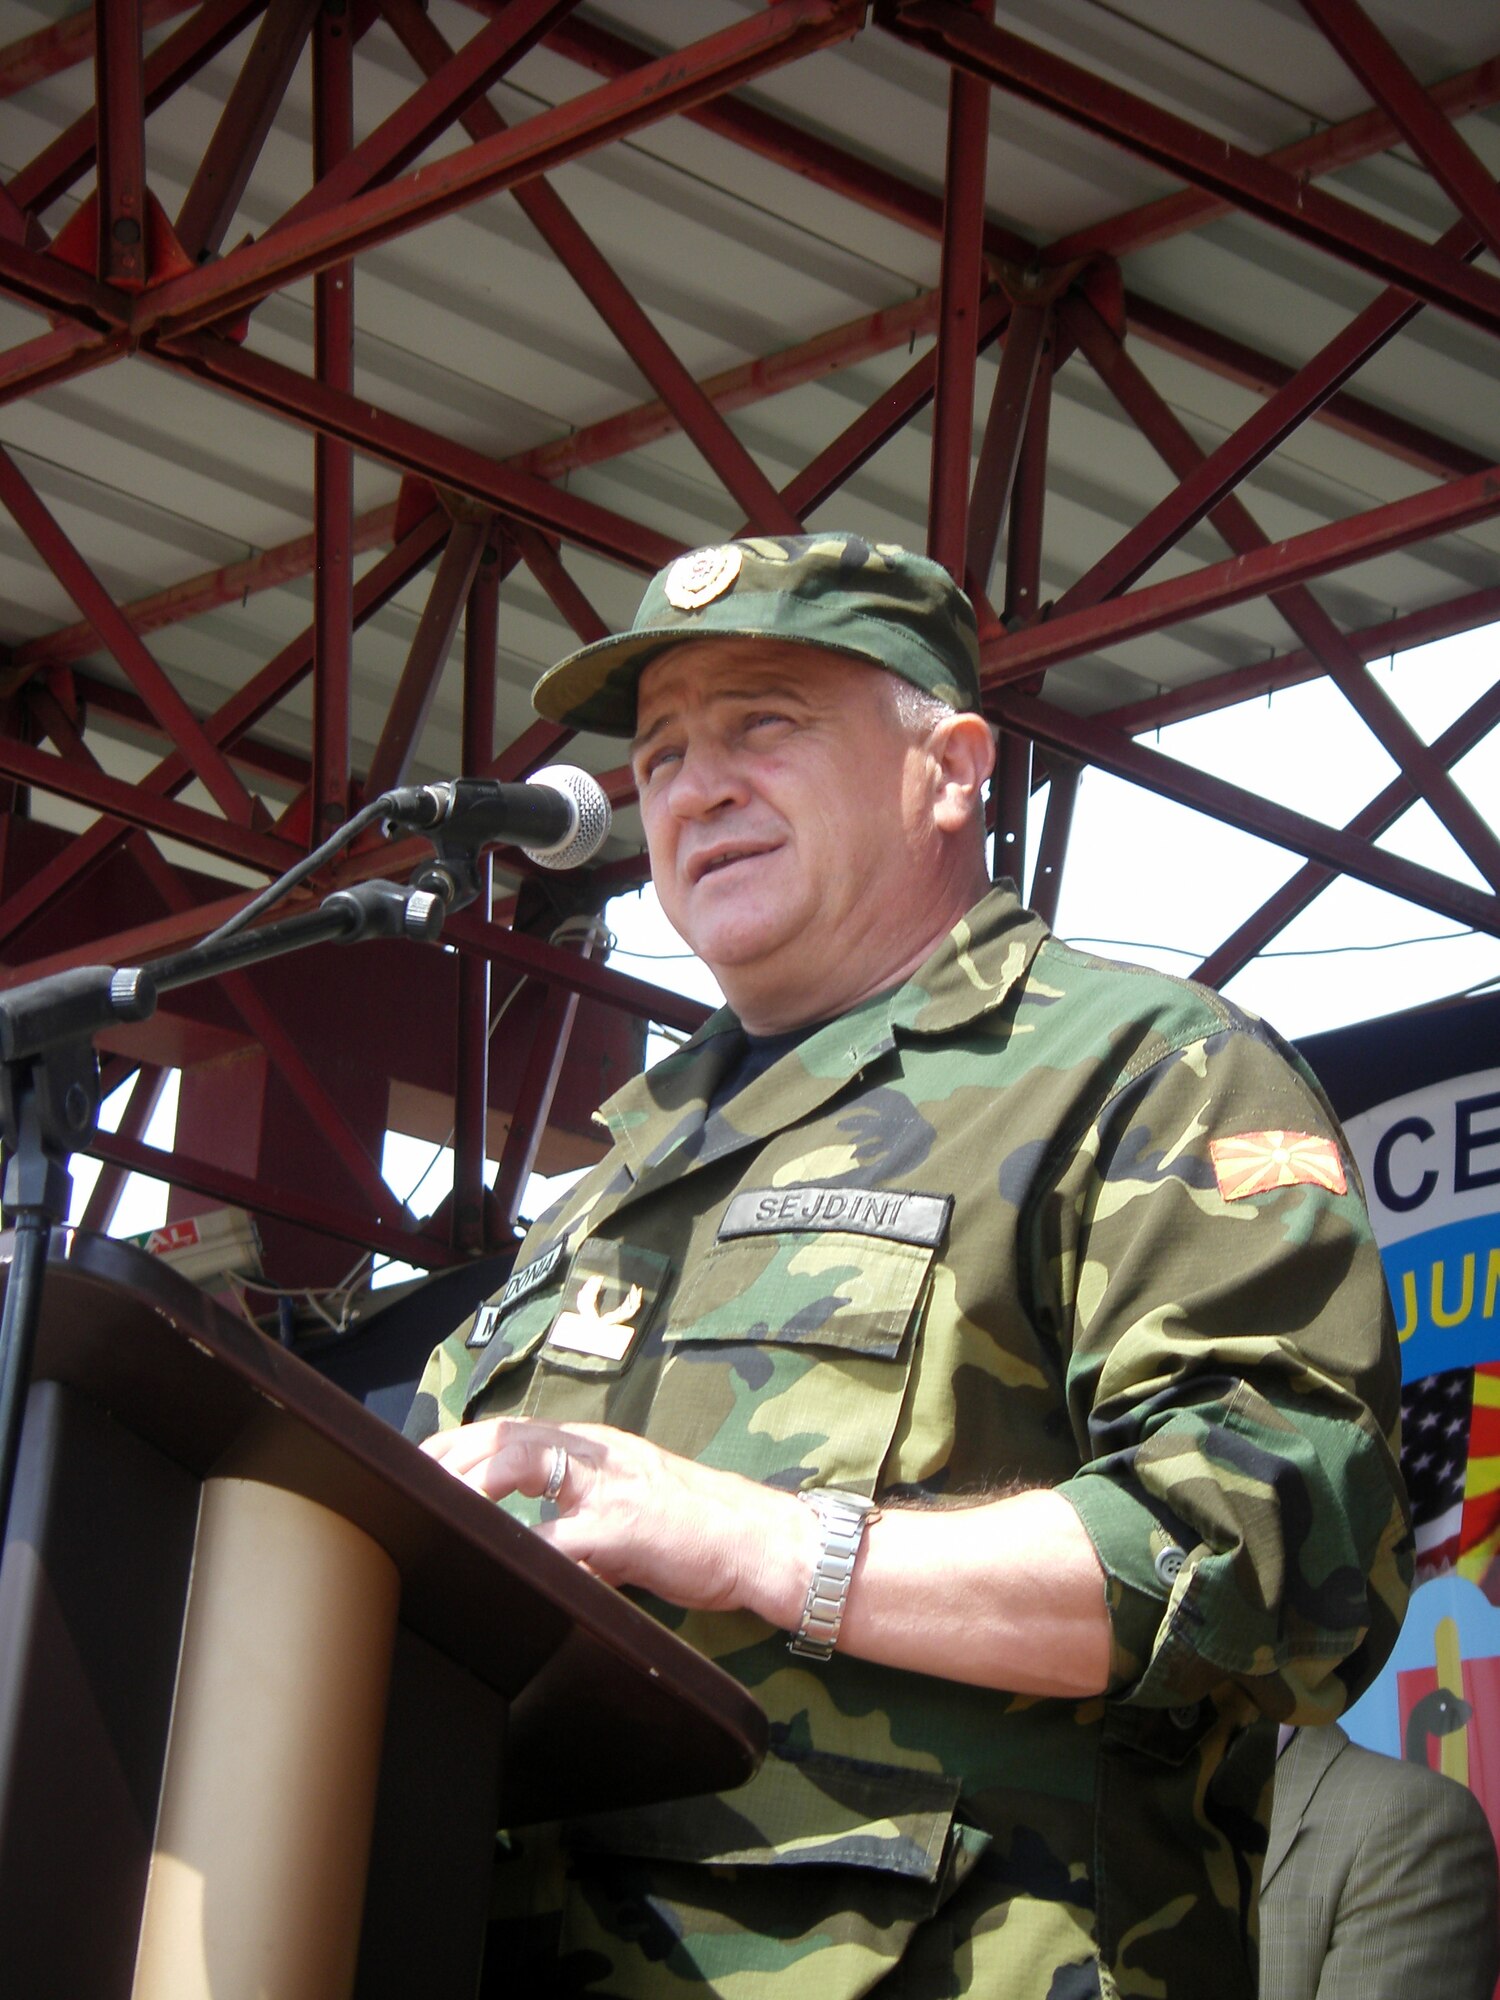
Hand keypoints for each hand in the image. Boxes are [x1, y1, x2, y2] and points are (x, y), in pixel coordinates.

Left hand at [420, 1417, 814, 1622]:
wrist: (761, 1542)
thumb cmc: (697, 1532)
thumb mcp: (627, 1516)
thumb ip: (580, 1525)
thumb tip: (537, 1555)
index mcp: (596, 1449)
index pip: (514, 1430)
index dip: (462, 1443)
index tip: (421, 1462)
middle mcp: (599, 1454)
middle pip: (507, 1436)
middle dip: (453, 1455)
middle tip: (410, 1481)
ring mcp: (611, 1487)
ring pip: (526, 1463)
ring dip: (475, 1482)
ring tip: (438, 1502)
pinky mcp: (626, 1528)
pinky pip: (563, 1536)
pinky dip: (527, 1548)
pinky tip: (500, 1562)